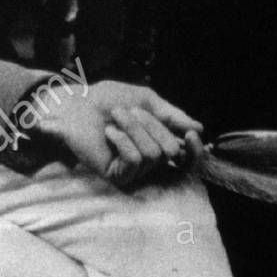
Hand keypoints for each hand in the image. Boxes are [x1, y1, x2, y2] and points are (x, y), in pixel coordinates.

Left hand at [33, 80, 204, 187]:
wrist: (78, 104)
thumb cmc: (108, 100)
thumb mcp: (145, 101)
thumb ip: (172, 115)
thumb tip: (198, 128)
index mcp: (159, 143)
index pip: (189, 159)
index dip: (196, 151)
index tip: (191, 134)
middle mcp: (150, 161)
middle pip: (171, 150)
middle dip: (151, 125)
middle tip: (128, 112)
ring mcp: (134, 170)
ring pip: (153, 153)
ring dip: (133, 128)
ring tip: (115, 119)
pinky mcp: (118, 176)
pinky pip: (135, 159)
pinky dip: (123, 140)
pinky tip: (109, 133)